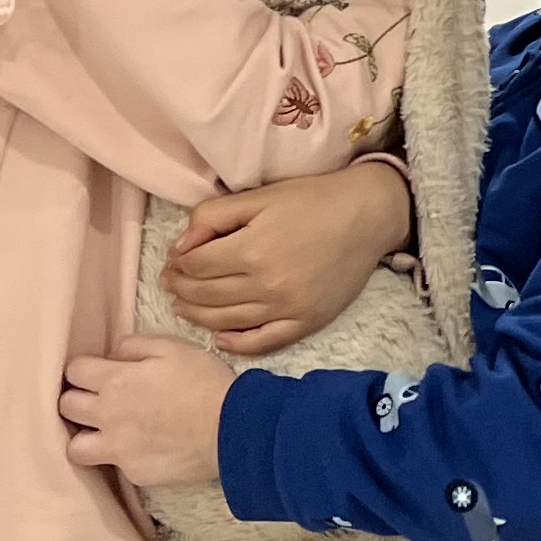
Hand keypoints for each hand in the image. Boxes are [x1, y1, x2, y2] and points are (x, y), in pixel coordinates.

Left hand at [61, 334, 238, 488]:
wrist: (232, 429)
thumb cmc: (206, 383)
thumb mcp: (174, 348)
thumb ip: (136, 345)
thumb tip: (115, 351)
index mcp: (115, 379)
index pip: (73, 371)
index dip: (82, 370)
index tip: (94, 373)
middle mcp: (108, 414)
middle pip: (66, 407)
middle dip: (77, 400)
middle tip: (97, 401)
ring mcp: (118, 448)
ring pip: (75, 447)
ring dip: (85, 437)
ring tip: (104, 434)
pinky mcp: (134, 472)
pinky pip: (114, 467)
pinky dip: (124, 457)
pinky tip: (143, 450)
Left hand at [164, 160, 414, 354]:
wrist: (368, 215)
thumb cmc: (312, 199)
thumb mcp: (258, 195)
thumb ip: (213, 216)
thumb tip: (181, 247)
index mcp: (251, 249)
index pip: (196, 266)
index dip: (177, 263)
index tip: (172, 259)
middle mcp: (267, 285)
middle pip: (206, 295)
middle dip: (181, 288)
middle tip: (171, 282)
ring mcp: (288, 308)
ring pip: (227, 322)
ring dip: (197, 316)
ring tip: (183, 306)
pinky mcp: (307, 322)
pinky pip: (265, 342)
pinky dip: (238, 345)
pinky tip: (221, 339)